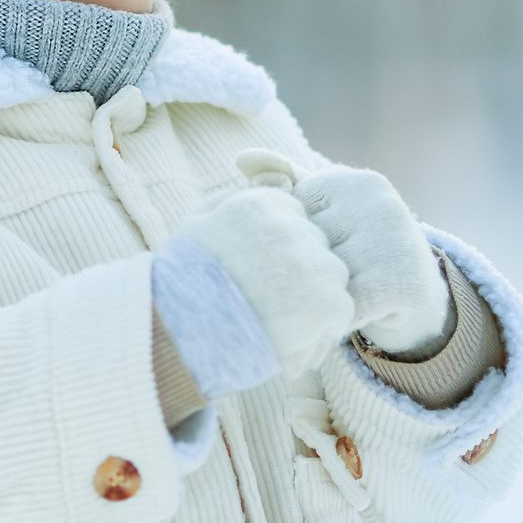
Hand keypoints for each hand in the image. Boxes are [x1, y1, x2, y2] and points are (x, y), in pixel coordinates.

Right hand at [170, 187, 354, 377]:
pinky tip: (295, 336)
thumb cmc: (181, 284)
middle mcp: (290, 227)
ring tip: (282, 320)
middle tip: (274, 297)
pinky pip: (341, 309)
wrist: (181, 332)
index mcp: (259, 204)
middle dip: (301, 267)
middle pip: (316, 243)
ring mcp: (311, 263)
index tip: (264, 269)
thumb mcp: (198, 225)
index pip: (294, 215)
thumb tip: (258, 187)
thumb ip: (230, 201)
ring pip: (333, 275)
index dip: (282, 246)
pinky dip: (324, 326)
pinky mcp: (326, 300)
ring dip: (316, 295)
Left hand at [295, 167, 447, 356]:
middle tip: (305, 291)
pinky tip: (338, 322)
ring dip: (316, 302)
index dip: (289, 248)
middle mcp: (379, 204)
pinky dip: (335, 321)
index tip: (302, 261)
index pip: (292, 217)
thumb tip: (241, 158)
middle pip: (307, 248)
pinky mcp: (403, 281)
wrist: (418, 300)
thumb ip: (284, 184)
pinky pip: (345, 308)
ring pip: (324, 279)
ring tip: (321, 306)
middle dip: (299, 276)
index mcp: (353, 182)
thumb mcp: (323, 215)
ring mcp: (395, 240)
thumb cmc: (356, 254)